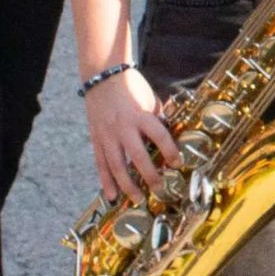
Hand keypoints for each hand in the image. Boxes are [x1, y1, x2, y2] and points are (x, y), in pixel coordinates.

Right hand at [86, 68, 177, 203]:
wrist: (103, 77)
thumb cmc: (132, 87)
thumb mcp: (150, 99)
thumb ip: (158, 119)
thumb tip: (172, 137)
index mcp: (140, 114)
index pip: (159, 136)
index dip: (170, 151)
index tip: (178, 163)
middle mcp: (123, 127)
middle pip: (137, 156)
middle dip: (149, 175)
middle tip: (160, 189)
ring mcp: (107, 135)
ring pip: (117, 165)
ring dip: (127, 185)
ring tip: (138, 199)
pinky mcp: (96, 139)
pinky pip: (100, 164)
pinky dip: (106, 181)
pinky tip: (111, 195)